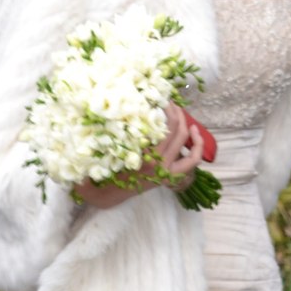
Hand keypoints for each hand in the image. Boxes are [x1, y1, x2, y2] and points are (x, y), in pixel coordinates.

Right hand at [71, 104, 202, 209]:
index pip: (159, 124)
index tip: (156, 95)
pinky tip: (195, 132)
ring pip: (185, 141)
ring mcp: (166, 170)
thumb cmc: (99, 171)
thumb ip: (99, 136)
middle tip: (166, 100)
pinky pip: (191, 161)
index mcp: (142, 156)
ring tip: (181, 112)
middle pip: (176, 128)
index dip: (161, 107)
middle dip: (174, 110)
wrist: (105, 196)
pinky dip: (198, 147)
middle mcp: (158, 162)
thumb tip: (92, 111)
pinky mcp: (170, 175)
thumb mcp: (98, 152)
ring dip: (187, 123)